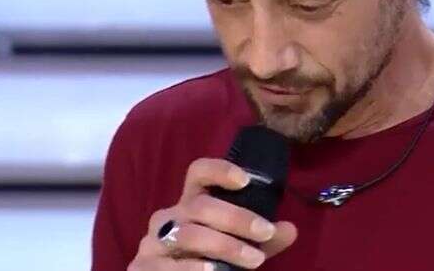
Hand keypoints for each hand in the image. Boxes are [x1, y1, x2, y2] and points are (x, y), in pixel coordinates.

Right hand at [127, 157, 297, 269]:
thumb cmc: (206, 263)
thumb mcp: (237, 249)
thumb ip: (262, 241)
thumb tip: (290, 229)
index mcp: (189, 204)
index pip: (198, 173)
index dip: (219, 171)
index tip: (246, 180)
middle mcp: (168, 217)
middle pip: (200, 206)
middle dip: (237, 218)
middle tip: (265, 233)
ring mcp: (152, 242)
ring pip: (189, 234)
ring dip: (225, 246)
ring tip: (254, 261)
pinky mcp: (143, 267)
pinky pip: (170, 265)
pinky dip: (195, 268)